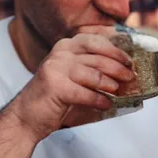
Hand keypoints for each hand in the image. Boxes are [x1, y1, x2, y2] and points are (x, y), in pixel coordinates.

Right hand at [12, 31, 134, 140]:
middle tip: (130, 76)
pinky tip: (106, 104)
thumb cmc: (53, 95)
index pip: (95, 41)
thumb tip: (122, 69)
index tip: (129, 59)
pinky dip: (99, 100)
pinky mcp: (55, 87)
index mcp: (65, 46)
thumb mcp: (71, 74)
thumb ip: (90, 67)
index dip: (115, 49)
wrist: (26, 116)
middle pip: (97, 56)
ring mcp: (56, 68)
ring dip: (110, 83)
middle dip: (118, 67)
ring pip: (94, 74)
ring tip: (119, 91)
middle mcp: (60, 53)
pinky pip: (85, 93)